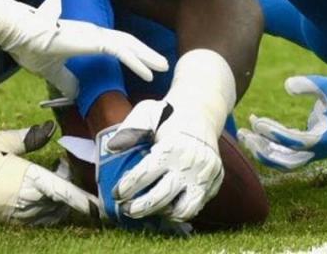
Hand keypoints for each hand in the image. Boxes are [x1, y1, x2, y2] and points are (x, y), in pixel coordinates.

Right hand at [0, 122, 100, 224]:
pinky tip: (44, 193)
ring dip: (62, 197)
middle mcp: (29, 200)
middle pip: (64, 200)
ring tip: (52, 175)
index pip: (63, 190)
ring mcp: (23, 214)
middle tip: (63, 165)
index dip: (84, 199)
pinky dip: (52, 207)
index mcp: (27, 179)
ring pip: (55, 210)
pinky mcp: (17, 221)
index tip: (101, 204)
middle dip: (72, 186)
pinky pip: (44, 217)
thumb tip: (50, 129)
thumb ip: (27, 137)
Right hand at [3, 0, 167, 99]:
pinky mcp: (94, 40)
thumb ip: (65, 80)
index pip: (114, 44)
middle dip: (145, 53)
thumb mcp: (52, 71)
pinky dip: (137, 62)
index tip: (143, 65)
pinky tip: (149, 73)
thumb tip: (74, 93)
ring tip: (162, 66)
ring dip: (147, 56)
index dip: (130, 54)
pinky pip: (122, 52)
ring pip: (129, 45)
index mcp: (85, 37)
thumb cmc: (32, 49)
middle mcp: (94, 33)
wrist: (21, 36)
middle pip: (127, 42)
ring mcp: (95, 35)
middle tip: (161, 64)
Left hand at [107, 99, 222, 222]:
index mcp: (172, 147)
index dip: (127, 187)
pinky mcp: (215, 182)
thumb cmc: (168, 116)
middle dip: (139, 207)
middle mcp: (190, 163)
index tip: (116, 193)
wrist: (201, 113)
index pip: (144, 174)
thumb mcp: (147, 113)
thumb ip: (130, 131)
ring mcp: (205, 175)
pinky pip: (197, 205)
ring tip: (149, 210)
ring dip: (163, 213)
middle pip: (161, 197)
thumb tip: (111, 148)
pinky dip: (181, 210)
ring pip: (184, 209)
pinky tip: (167, 205)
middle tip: (126, 209)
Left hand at [238, 74, 326, 170]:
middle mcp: (320, 151)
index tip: (257, 122)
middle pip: (286, 162)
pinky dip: (270, 145)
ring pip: (284, 160)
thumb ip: (310, 85)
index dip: (274, 133)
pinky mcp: (310, 147)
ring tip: (244, 135)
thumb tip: (288, 86)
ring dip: (263, 150)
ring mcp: (314, 151)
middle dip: (263, 151)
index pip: (295, 142)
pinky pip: (286, 153)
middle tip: (244, 136)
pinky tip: (256, 130)